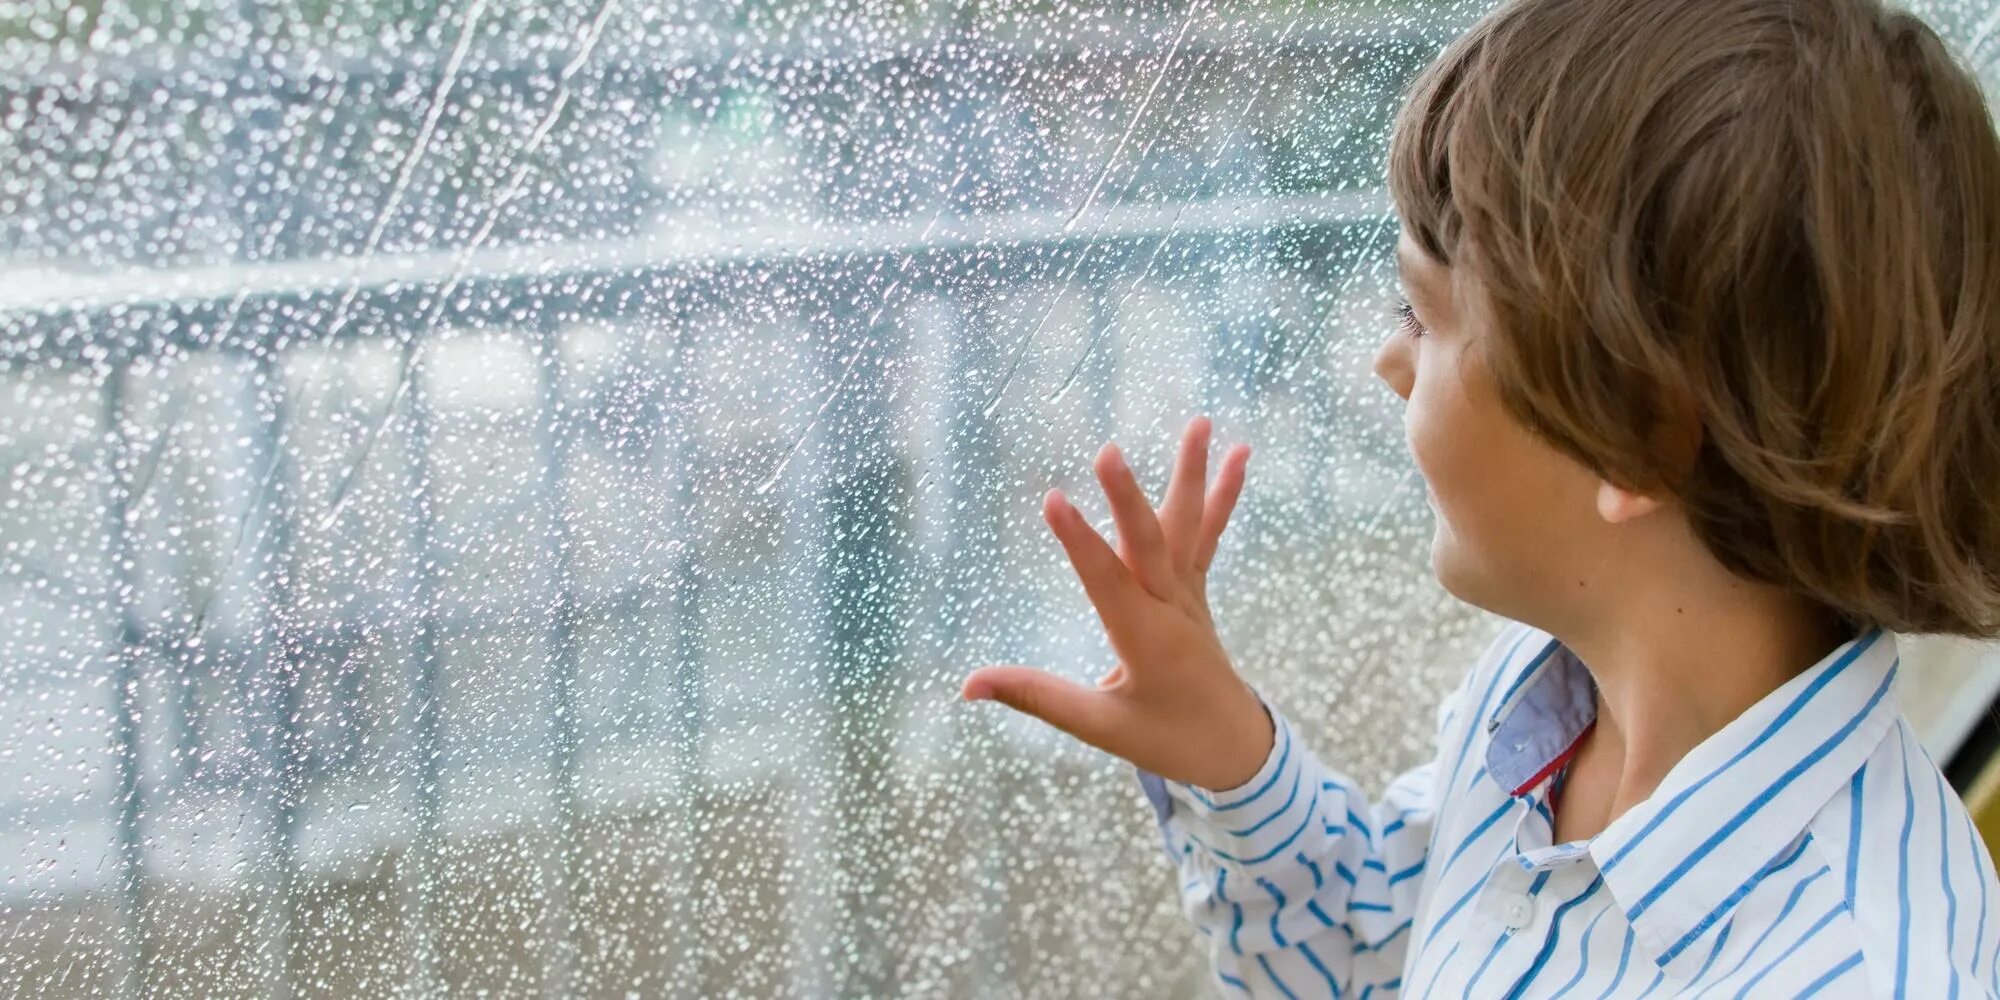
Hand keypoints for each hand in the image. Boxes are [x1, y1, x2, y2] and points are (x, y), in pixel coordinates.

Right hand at [960, 415, 1272, 792]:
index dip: (1078, 542)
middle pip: (1149, 544)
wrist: (1233, 746)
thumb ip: (1035, 697)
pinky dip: (1223, 494)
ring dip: (1193, 473)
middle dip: (1127, 498)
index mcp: (1145, 641)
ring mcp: (1189, 594)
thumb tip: (967, 686)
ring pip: (1188, 526)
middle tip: (1108, 451)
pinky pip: (1207, 534)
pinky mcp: (1196, 588)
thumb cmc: (1165, 738)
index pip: (1106, 583)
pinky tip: (1240, 452)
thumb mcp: (1098, 727)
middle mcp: (1172, 608)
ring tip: (1202, 422)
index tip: (1054, 499)